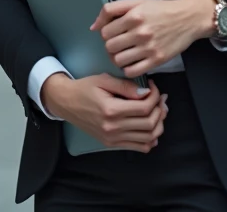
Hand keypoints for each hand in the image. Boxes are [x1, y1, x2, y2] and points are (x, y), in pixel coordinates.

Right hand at [39, 74, 167, 152]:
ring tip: (158, 110)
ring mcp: (112, 138)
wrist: (66, 103)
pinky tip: (151, 126)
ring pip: (148, 137)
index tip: (153, 87)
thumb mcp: (104, 80)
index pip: (144, 108)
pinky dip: (150, 139)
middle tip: (160, 98)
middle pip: (149, 123)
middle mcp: (112, 128)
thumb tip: (146, 93)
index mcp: (111, 110)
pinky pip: (139, 147)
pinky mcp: (111, 143)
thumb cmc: (84, 88)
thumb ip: (126, 86)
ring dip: (158, 124)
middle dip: (160, 109)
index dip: (155, 97)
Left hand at [91, 0, 215, 78]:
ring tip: (125, 53)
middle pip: (109, 46)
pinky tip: (133, 61)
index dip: (106, 33)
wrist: (188, 18)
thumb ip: (112, 10)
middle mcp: (140, 32)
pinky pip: (132, 71)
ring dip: (118, 58)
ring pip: (118, 60)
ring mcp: (149, 47)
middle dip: (111, 46)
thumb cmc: (161, 10)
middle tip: (120, 43)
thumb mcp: (137, 2)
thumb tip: (93, 27)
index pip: (105, 31)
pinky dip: (128, 68)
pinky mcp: (157, 60)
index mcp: (134, 15)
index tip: (114, 33)